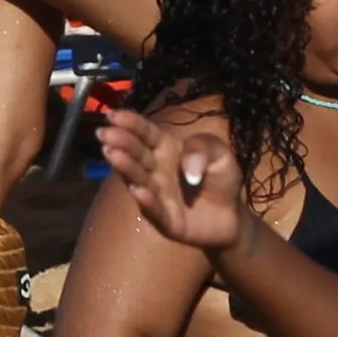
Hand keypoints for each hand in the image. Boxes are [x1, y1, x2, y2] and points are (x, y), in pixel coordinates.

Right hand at [96, 100, 254, 257]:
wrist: (232, 216)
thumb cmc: (221, 179)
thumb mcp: (219, 153)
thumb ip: (203, 148)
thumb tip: (185, 165)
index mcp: (166, 149)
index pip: (146, 133)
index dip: (131, 124)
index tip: (113, 116)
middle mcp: (155, 170)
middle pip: (137, 154)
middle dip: (121, 142)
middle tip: (105, 134)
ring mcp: (157, 195)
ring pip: (139, 179)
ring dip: (125, 167)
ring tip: (112, 154)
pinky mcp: (165, 220)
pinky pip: (154, 210)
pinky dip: (146, 201)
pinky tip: (138, 190)